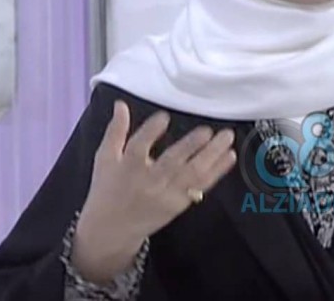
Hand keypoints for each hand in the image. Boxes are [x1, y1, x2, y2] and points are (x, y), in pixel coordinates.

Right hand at [72, 100, 236, 281]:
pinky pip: (201, 186)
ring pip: (192, 174)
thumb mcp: (104, 158)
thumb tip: (121, 105)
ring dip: (212, 156)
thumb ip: (115, 131)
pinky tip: (229, 157)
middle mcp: (149, 181)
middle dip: (191, 146)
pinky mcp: (180, 204)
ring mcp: (167, 194)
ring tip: (227, 139)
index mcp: (128, 167)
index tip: (164, 117)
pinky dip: (217, 172)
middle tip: (208, 130)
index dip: (150, 132)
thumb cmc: (108, 188)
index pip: (138, 147)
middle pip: (172, 162)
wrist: (112, 228)